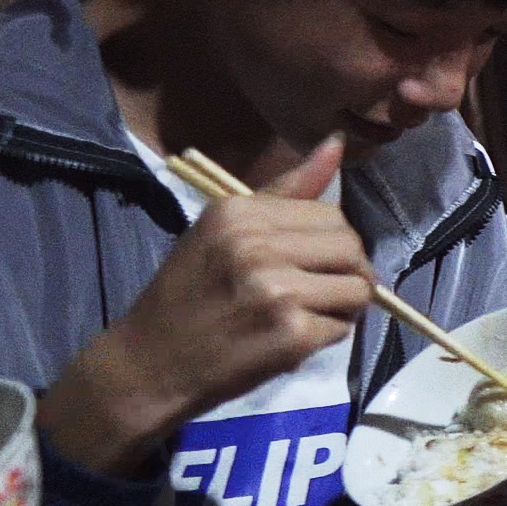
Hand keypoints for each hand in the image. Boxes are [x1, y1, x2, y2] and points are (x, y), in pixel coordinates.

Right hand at [45, 138, 368, 473]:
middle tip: (314, 292)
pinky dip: (326, 337)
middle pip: (351, 247)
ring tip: (303, 314)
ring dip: (341, 306)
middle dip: (346, 272)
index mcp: (237, 212)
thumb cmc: (187, 296)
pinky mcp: (291, 334)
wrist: (149, 364)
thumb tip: (337, 141)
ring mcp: (276, 290)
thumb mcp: (221, 232)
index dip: (330, 243)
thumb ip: (285, 191)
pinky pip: (343, 327)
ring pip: (357, 288)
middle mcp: (256, 245)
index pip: (330, 214)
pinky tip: (290, 340)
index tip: (306, 263)